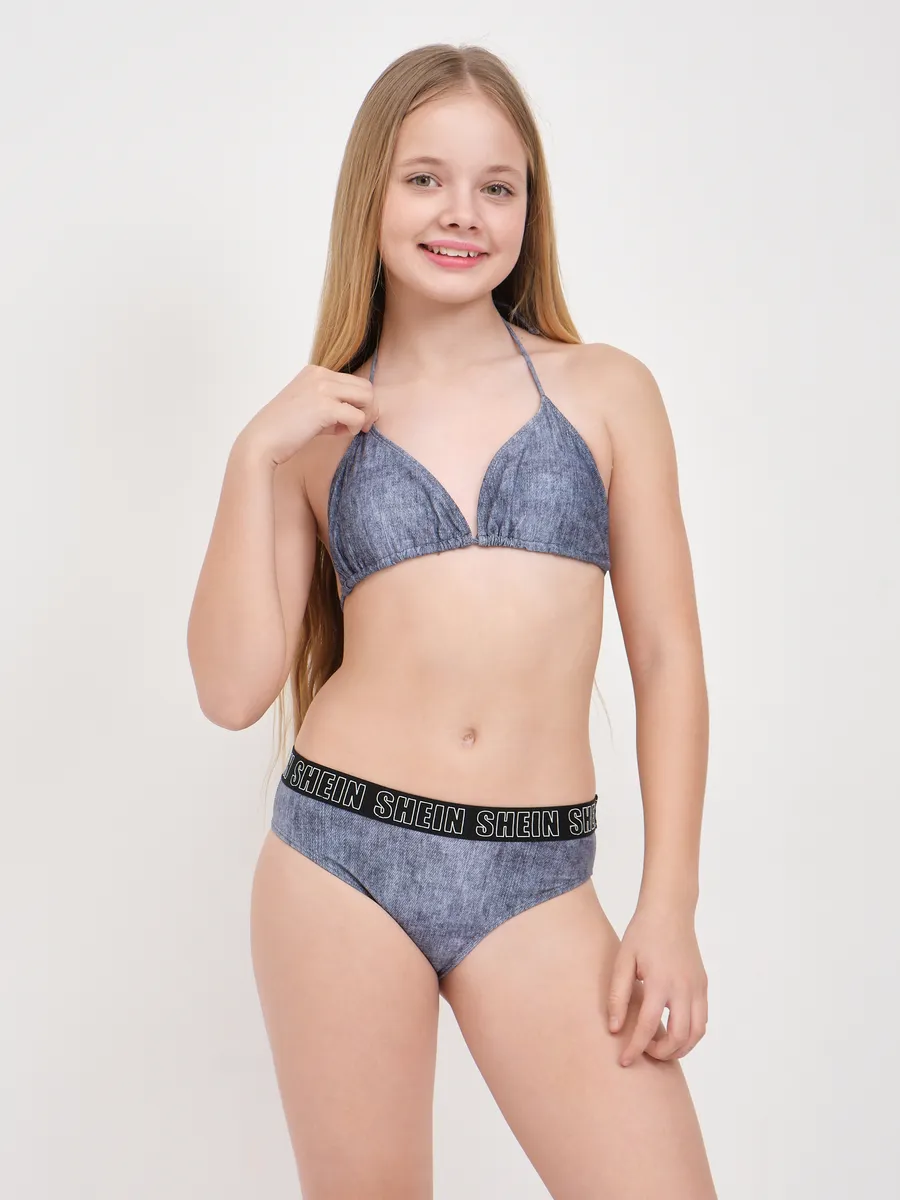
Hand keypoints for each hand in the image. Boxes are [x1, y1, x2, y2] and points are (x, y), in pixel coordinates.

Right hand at [239, 363, 377, 467]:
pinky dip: (355, 428)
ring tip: (347, 430)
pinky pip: (358, 416)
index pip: (354, 381)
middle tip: (357, 427)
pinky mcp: (325, 407)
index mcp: (315, 372)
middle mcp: (320, 374)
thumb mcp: (310, 408)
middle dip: (368, 409)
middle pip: (366, 386)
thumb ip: (333, 405)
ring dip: (364, 417)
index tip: (347, 420)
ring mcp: (323, 388)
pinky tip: (339, 434)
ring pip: (368, 397)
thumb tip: (363, 413)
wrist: (262, 442)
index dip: (357, 402)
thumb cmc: (284, 430)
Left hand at [606, 901, 707, 1066]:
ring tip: (659, 1048)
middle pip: (679, 1038)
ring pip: (697, 1034)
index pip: (649, 1027)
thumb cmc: (642, 933)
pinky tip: (673, 1032)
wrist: (670, 911)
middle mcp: (684, 988)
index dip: (635, 1048)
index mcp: (661, 982)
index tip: (624, 1061)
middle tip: (643, 1052)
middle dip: (661, 1054)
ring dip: (680, 1049)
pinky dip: (691, 1035)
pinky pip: (702, 1020)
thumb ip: (618, 996)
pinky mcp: (703, 986)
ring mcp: (697, 988)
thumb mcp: (623, 960)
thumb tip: (615, 1029)